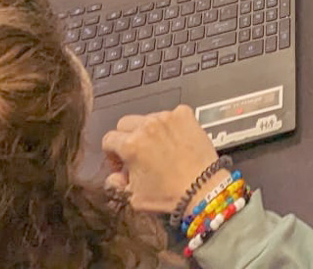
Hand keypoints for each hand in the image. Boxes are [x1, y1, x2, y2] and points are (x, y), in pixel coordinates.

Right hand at [101, 105, 218, 213]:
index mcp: (131, 144)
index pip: (109, 139)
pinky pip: (170, 115)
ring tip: (159, 149)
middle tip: (137, 154)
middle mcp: (147, 126)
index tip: (121, 163)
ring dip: (148, 131)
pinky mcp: (185, 115)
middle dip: (127, 138)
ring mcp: (167, 117)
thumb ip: (117, 184)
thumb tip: (114, 176)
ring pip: (147, 118)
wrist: (203, 189)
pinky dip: (170, 125)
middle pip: (125, 124)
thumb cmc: (169, 196)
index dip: (111, 154)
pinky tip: (175, 141)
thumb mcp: (134, 197)